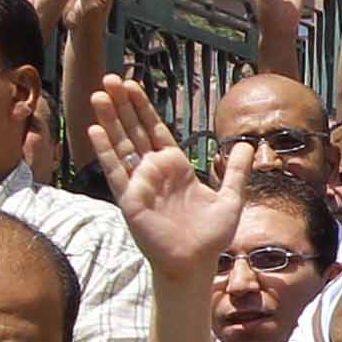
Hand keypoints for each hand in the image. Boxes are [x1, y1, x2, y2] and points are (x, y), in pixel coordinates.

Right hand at [90, 78, 254, 288]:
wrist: (196, 264)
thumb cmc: (210, 236)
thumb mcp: (230, 198)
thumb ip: (236, 171)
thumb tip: (246, 146)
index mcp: (175, 167)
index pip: (155, 129)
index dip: (143, 107)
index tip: (132, 83)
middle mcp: (154, 171)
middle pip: (135, 130)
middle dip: (123, 104)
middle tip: (110, 77)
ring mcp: (140, 184)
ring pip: (121, 145)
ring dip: (110, 120)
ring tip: (98, 95)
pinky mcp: (130, 200)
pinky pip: (116, 171)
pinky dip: (106, 151)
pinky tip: (95, 130)